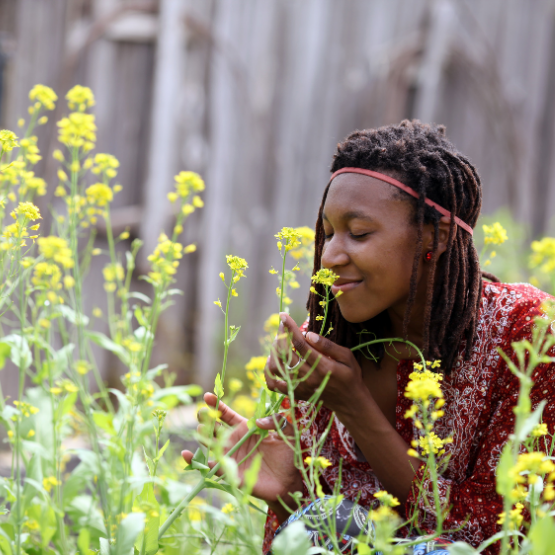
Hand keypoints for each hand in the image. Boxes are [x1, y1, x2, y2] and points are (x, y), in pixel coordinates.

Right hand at [182, 393, 302, 515]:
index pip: (227, 414)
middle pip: (214, 427)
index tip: (208, 395)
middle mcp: (234, 440)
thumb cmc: (288, 454)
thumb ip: (276, 420)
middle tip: (202, 413)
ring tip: (201, 430)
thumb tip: (258, 421)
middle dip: (206, 419)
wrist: (289, 481)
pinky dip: (199, 462)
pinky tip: (190, 456)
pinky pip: (212, 467)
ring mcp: (230, 456)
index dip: (217, 405)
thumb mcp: (287, 431)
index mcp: (246, 428)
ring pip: (210, 445)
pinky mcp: (230, 473)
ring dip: (203, 437)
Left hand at [265, 313, 368, 418]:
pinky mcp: (295, 394)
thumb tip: (308, 334)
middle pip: (285, 354)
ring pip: (277, 368)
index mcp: (323, 366)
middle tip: (282, 327)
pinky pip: (274, 384)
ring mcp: (300, 387)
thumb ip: (328, 346)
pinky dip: (269, 372)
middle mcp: (309, 377)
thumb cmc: (350, 376)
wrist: (349, 403)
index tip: (283, 316)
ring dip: (274, 352)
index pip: (301, 344)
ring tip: (279, 342)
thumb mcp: (347, 358)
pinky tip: (272, 360)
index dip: (290, 328)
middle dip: (281, 336)